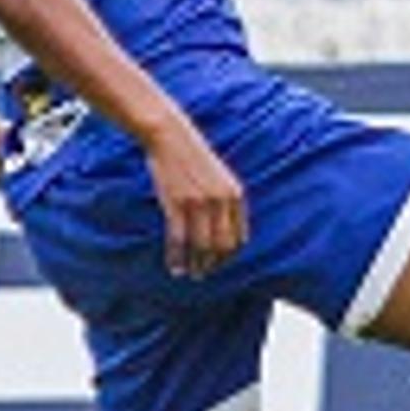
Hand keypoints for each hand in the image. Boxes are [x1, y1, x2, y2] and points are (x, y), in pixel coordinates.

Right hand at [142, 128, 248, 276]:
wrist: (170, 136)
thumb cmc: (192, 157)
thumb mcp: (219, 178)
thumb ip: (225, 201)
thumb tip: (222, 231)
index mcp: (236, 195)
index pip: (239, 238)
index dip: (229, 256)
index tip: (219, 264)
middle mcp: (222, 201)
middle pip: (222, 246)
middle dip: (213, 265)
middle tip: (203, 274)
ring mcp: (200, 203)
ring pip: (201, 247)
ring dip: (195, 265)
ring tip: (190, 274)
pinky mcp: (177, 203)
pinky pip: (179, 240)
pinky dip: (176, 258)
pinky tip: (173, 268)